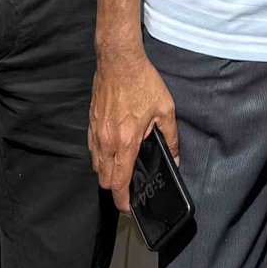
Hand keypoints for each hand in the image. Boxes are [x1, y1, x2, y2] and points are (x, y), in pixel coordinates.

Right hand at [90, 43, 177, 208]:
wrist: (118, 60)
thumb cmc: (142, 82)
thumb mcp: (165, 110)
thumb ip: (171, 138)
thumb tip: (175, 159)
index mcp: (126, 141)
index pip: (119, 182)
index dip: (122, 200)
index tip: (128, 208)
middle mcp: (107, 141)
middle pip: (104, 179)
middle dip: (115, 189)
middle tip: (128, 190)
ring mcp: (96, 132)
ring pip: (96, 165)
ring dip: (107, 173)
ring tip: (122, 171)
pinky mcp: (91, 123)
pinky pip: (92, 149)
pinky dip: (100, 157)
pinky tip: (113, 151)